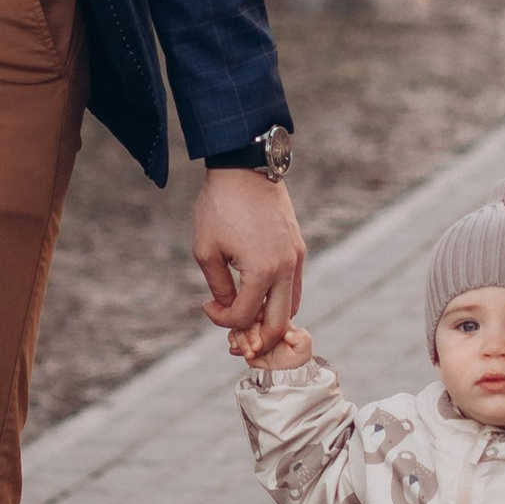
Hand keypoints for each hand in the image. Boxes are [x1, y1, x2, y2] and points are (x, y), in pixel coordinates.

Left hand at [193, 166, 304, 359]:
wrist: (244, 167)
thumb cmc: (220, 207)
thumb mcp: (206, 250)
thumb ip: (219, 287)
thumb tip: (226, 309)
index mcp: (263, 272)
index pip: (245, 317)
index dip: (222, 320)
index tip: (207, 305)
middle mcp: (286, 268)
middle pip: (279, 324)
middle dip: (256, 336)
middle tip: (235, 331)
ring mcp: (296, 258)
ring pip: (292, 307)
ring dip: (270, 318)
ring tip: (246, 313)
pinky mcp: (298, 248)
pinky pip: (294, 286)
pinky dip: (279, 298)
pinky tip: (257, 294)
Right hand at [237, 318, 314, 371]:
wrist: (283, 373)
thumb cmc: (294, 359)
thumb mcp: (303, 350)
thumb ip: (302, 338)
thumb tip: (290, 333)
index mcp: (278, 318)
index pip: (263, 311)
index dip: (258, 325)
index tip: (259, 342)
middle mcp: (264, 321)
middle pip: (248, 319)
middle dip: (249, 335)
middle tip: (255, 349)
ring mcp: (253, 330)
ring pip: (238, 327)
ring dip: (241, 342)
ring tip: (250, 354)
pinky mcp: (244, 339)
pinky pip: (233, 334)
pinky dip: (233, 342)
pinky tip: (237, 350)